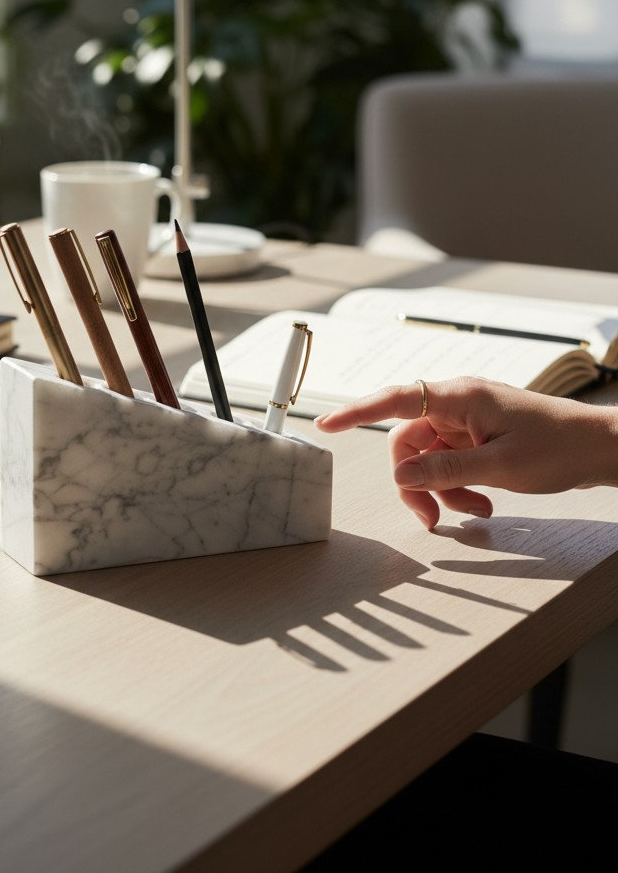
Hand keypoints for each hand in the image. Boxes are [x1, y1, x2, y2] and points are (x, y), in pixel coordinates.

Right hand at [314, 376, 617, 528]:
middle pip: (409, 441)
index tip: (327, 424)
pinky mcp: (479, 437)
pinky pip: (451, 462)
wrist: (598, 448)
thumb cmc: (558, 447)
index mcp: (459, 397)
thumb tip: (402, 476)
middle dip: (415, 481)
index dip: (357, 412)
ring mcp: (468, 421)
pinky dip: (459, 486)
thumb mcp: (499, 466)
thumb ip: (446, 470)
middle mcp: (458, 404)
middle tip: (430, 518)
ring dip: (443, 489)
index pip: (395, 399)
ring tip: (476, 510)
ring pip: (430, 457)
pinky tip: (484, 502)